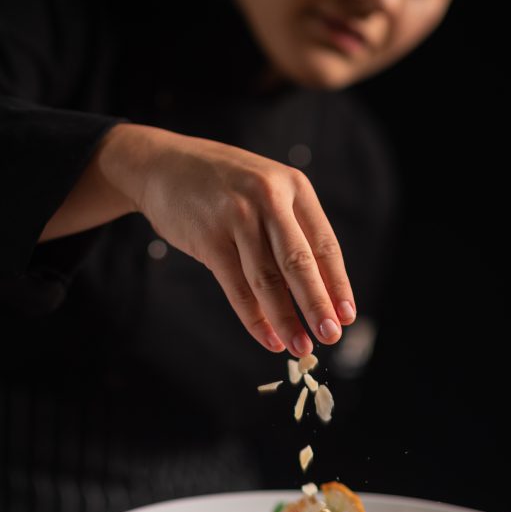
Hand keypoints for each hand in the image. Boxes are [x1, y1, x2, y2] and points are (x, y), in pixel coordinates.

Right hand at [110, 124, 356, 356]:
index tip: (347, 314)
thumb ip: (291, 228)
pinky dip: (254, 318)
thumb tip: (318, 290)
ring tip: (300, 347)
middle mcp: (269, 198)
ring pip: (268, 280)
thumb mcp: (266, 190)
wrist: (161, 164)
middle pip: (300, 263)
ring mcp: (237, 217)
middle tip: (331, 336)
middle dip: (318, 305)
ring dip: (286, 319)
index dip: (337, 283)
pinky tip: (268, 337)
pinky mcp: (209, 238)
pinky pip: (236, 287)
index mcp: (294, 187)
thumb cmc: (222, 185)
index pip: (324, 244)